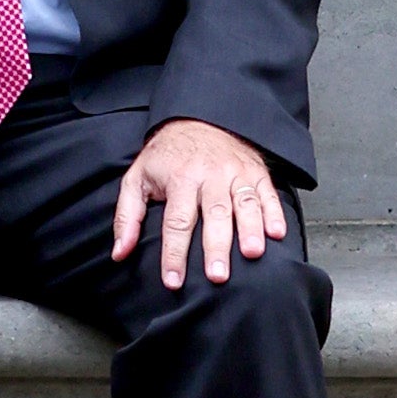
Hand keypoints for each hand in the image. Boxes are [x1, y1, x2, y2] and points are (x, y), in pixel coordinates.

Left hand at [112, 119, 285, 291]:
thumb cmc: (167, 155)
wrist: (197, 116)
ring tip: (252, 253)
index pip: (176, 221)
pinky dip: (274, 213)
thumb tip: (119, 252)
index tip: (173, 281)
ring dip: (250, 229)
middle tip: (217, 276)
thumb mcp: (138, 177)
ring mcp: (236, 173)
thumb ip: (128, 216)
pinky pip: (268, 193)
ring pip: (244, 203)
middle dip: (216, 247)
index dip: (174, 253)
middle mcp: (210, 176)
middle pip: (214, 215)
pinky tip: (276, 233)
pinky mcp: (256, 171)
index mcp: (180, 179)